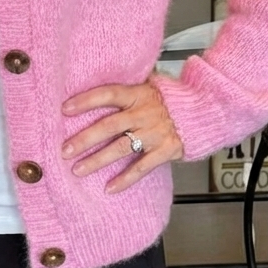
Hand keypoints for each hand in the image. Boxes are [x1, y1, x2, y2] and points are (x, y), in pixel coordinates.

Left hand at [61, 78, 183, 192]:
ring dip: (97, 160)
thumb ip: (128, 88)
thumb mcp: (149, 85)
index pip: (108, 94)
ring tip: (77, 170)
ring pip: (121, 148)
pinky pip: (142, 167)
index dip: (86, 101)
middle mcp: (143, 113)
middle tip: (64, 150)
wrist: (202, 110)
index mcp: (137, 94)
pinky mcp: (165, 151)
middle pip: (109, 125)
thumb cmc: (169, 98)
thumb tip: (97, 79)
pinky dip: (125, 179)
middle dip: (85, 138)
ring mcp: (154, 133)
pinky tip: (109, 188)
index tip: (64, 109)